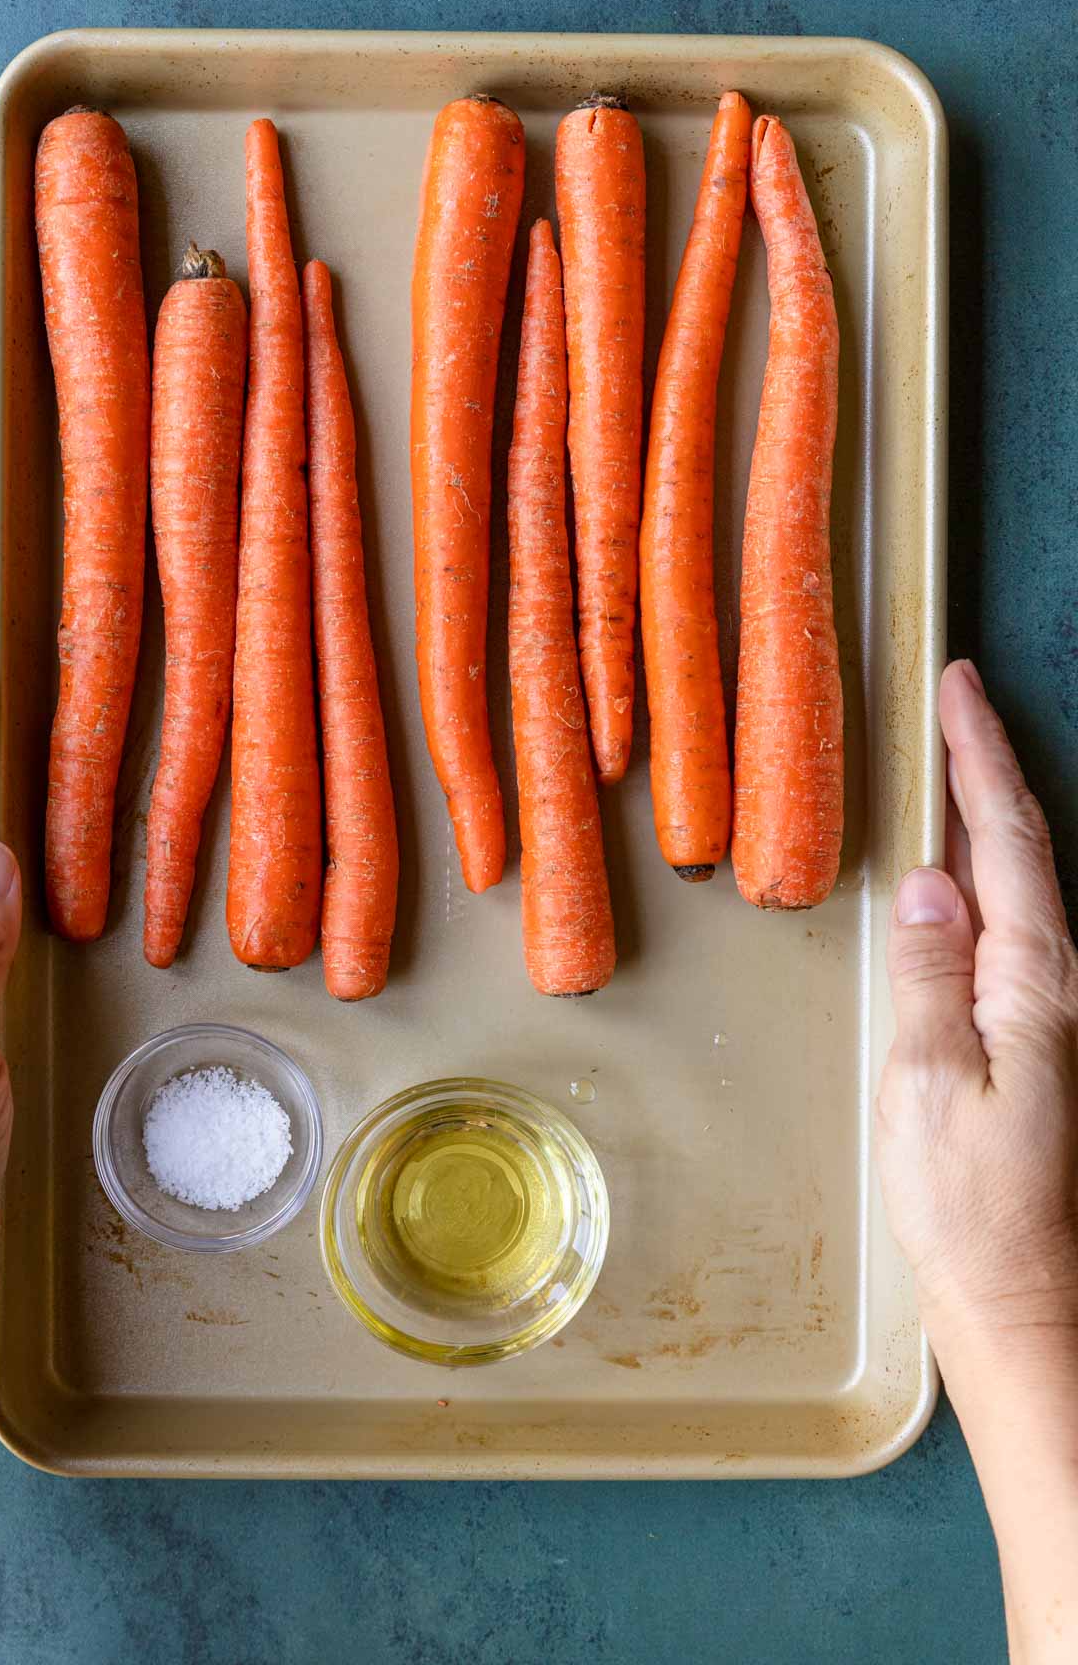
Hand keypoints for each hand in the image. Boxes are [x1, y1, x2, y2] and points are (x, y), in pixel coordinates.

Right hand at [879, 659, 1077, 1371]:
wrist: (1020, 1296)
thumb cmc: (969, 1205)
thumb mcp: (928, 1085)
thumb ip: (930, 978)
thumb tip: (930, 885)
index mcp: (1035, 985)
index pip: (1007, 842)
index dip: (980, 758)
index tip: (959, 688)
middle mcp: (1057, 987)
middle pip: (1026, 850)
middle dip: (989, 767)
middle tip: (955, 701)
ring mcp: (1051, 1013)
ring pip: (1023, 885)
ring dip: (989, 815)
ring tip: (954, 761)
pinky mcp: (1035, 1040)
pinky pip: (1012, 928)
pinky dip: (987, 876)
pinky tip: (959, 876)